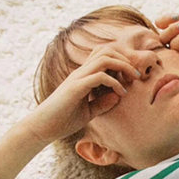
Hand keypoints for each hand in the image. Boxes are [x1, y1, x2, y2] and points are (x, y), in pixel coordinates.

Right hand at [25, 45, 139, 143]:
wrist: (42, 128)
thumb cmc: (63, 120)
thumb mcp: (88, 112)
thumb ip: (102, 103)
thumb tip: (118, 96)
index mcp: (83, 75)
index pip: (104, 55)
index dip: (121, 61)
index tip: (131, 78)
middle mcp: (81, 72)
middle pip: (106, 50)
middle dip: (126, 59)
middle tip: (136, 76)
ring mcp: (78, 78)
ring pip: (104, 58)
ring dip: (123, 66)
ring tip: (132, 81)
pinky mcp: (76, 88)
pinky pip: (100, 76)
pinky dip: (114, 82)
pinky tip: (120, 94)